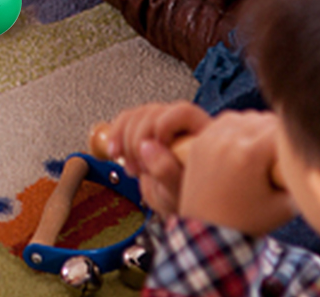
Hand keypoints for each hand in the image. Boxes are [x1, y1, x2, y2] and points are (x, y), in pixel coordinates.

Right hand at [92, 102, 208, 217]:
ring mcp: (164, 125)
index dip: (164, 126)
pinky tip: (116, 152)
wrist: (178, 207)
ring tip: (133, 167)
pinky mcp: (146, 129)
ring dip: (126, 141)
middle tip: (140, 166)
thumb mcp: (180, 193)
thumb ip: (167, 171)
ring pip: (137, 115)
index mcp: (203, 135)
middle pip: (154, 112)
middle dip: (139, 139)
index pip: (182, 112)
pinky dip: (115, 135)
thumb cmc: (187, 201)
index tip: (156, 147)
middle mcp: (185, 126)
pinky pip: (125, 120)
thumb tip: (147, 147)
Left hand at [175, 112, 291, 235]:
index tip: (293, 155)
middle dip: (275, 134)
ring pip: (243, 117)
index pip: (280, 129)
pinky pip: (223, 122)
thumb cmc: (249, 222)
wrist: (209, 231)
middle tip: (279, 155)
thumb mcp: (284, 205)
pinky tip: (242, 147)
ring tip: (261, 151)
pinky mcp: (200, 141)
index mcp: (251, 153)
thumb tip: (304, 160)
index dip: (291, 141)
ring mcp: (211, 137)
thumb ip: (296, 177)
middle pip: (262, 120)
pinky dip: (236, 129)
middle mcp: (229, 139)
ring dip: (255, 128)